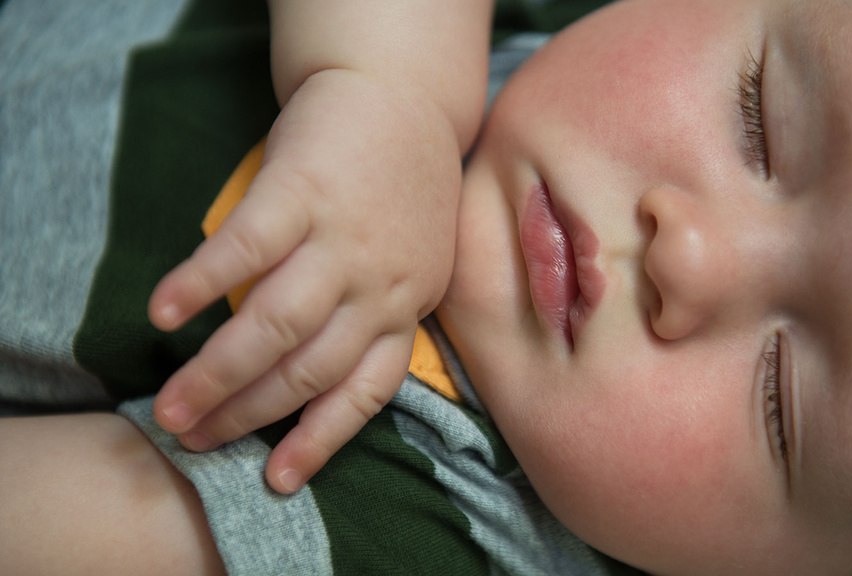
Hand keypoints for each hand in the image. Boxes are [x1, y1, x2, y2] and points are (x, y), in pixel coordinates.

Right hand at [148, 69, 460, 493]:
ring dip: (219, 372)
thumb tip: (312, 374)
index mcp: (407, 304)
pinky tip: (164, 311)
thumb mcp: (417, 260)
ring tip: (172, 403)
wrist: (402, 95)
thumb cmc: (401, 186)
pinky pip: (247, 248)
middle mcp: (379, 282)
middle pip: (308, 369)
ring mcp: (342, 238)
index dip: (321, 441)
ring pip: (275, 324)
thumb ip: (380, 313)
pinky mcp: (302, 188)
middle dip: (248, 413)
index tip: (279, 479)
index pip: (366, 390)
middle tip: (194, 438)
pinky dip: (201, 283)